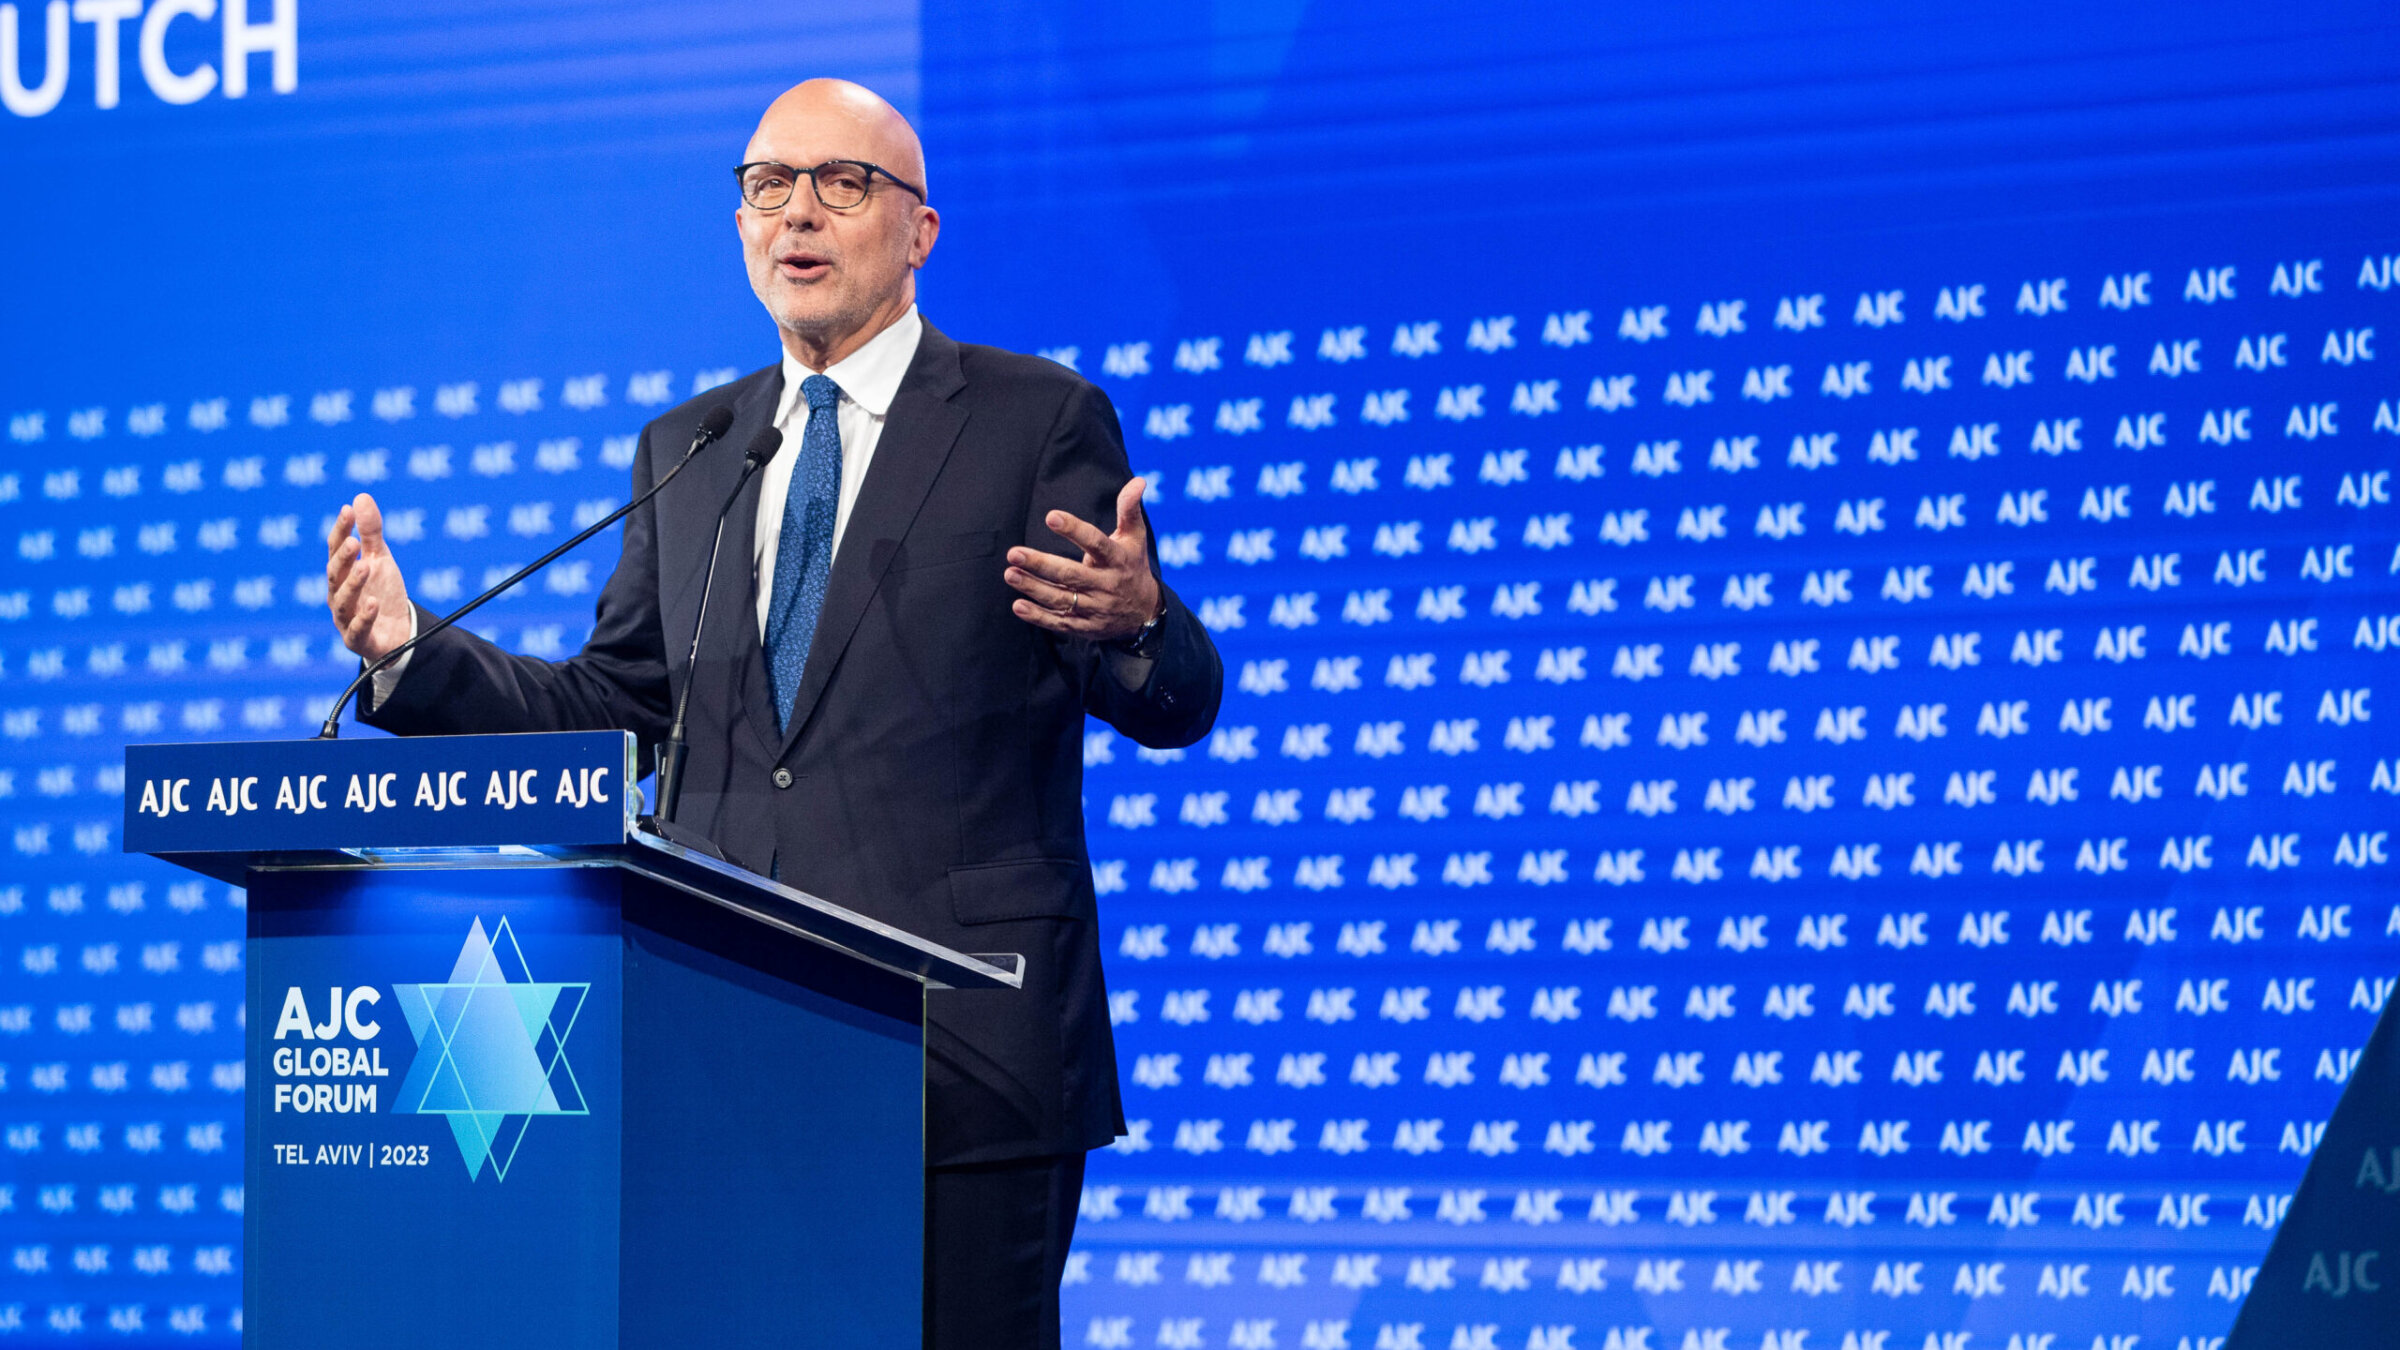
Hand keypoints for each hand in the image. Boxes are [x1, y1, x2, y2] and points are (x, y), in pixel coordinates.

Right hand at [326, 493, 413, 661]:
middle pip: (335, 574)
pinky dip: (364, 617)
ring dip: (353, 584)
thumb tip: (360, 497)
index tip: (348, 510)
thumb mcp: (380, 559)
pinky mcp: (357, 639)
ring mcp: (345, 618)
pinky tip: (373, 603)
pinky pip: (357, 629)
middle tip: (355, 543)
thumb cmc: (382, 591)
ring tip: (366, 567)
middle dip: (343, 559)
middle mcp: (338, 594)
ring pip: (342, 601)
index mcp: (341, 572)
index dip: (341, 530)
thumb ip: (371, 532)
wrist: (397, 632)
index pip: (336, 549)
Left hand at [1007, 476, 1163, 641]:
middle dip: (1041, 564)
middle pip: (1071, 575)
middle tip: (1014, 552)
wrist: (1144, 612)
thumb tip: (1138, 480)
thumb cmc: (1132, 565)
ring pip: (1061, 599)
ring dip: (1034, 588)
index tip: (1051, 516)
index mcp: (1117, 560)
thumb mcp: (1135, 537)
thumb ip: (1129, 509)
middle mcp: (1106, 585)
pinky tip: (1018, 605)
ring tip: (1010, 574)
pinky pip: (1060, 623)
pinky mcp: (1086, 627)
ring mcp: (1096, 608)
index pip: (1095, 543)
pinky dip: (1039, 616)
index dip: (1074, 530)